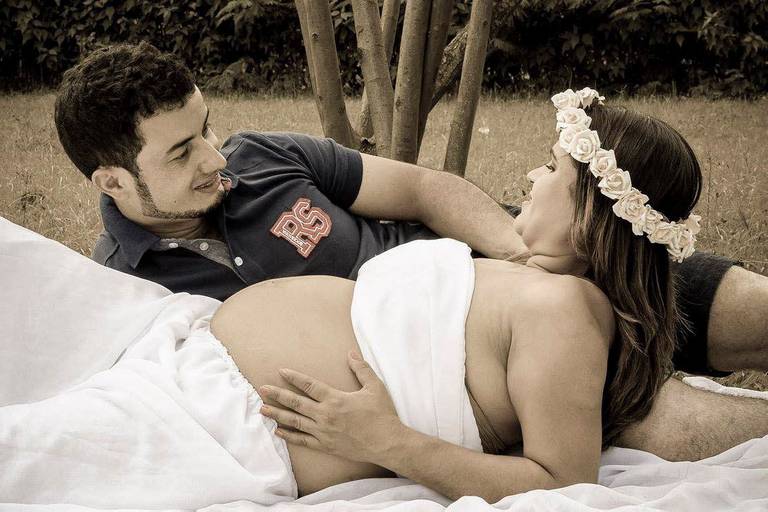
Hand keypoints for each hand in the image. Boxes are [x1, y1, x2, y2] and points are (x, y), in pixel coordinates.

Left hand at [258, 350, 403, 464]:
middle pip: (296, 403)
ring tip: (263, 410)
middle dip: (277, 395)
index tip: (281, 371)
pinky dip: (289, 436)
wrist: (387, 443)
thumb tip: (350, 353)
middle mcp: (325, 415)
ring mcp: (323, 432)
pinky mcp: (326, 446)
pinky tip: (278, 431)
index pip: (309, 385)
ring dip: (277, 415)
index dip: (294, 377)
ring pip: (295, 422)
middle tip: (262, 389)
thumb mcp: (374, 387)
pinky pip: (303, 440)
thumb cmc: (382, 414)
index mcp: (335, 399)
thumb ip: (361, 368)